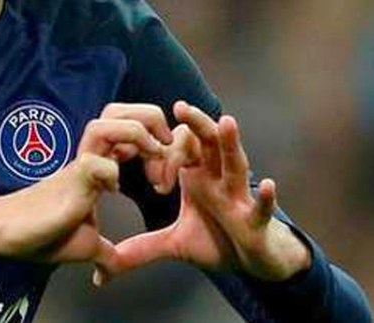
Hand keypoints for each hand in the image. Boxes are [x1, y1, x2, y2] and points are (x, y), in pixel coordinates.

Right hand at [0, 103, 180, 267]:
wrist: (10, 235)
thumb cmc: (46, 234)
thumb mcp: (87, 244)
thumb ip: (105, 252)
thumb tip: (108, 273)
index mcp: (98, 165)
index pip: (131, 128)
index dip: (157, 141)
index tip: (166, 175)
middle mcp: (89, 157)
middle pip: (119, 111)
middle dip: (150, 119)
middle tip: (166, 148)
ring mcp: (79, 166)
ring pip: (105, 124)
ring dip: (136, 134)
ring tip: (152, 156)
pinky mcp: (69, 182)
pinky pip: (93, 164)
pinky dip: (110, 172)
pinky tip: (115, 190)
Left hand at [97, 102, 310, 285]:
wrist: (253, 262)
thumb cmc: (219, 241)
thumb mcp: (175, 244)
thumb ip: (142, 247)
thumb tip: (105, 267)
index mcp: (199, 178)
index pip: (181, 149)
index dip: (164, 155)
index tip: (152, 179)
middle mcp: (220, 180)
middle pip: (209, 143)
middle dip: (197, 124)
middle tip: (180, 106)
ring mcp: (239, 198)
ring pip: (236, 164)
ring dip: (232, 144)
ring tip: (226, 122)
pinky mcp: (256, 221)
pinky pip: (261, 208)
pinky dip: (265, 198)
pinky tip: (268, 185)